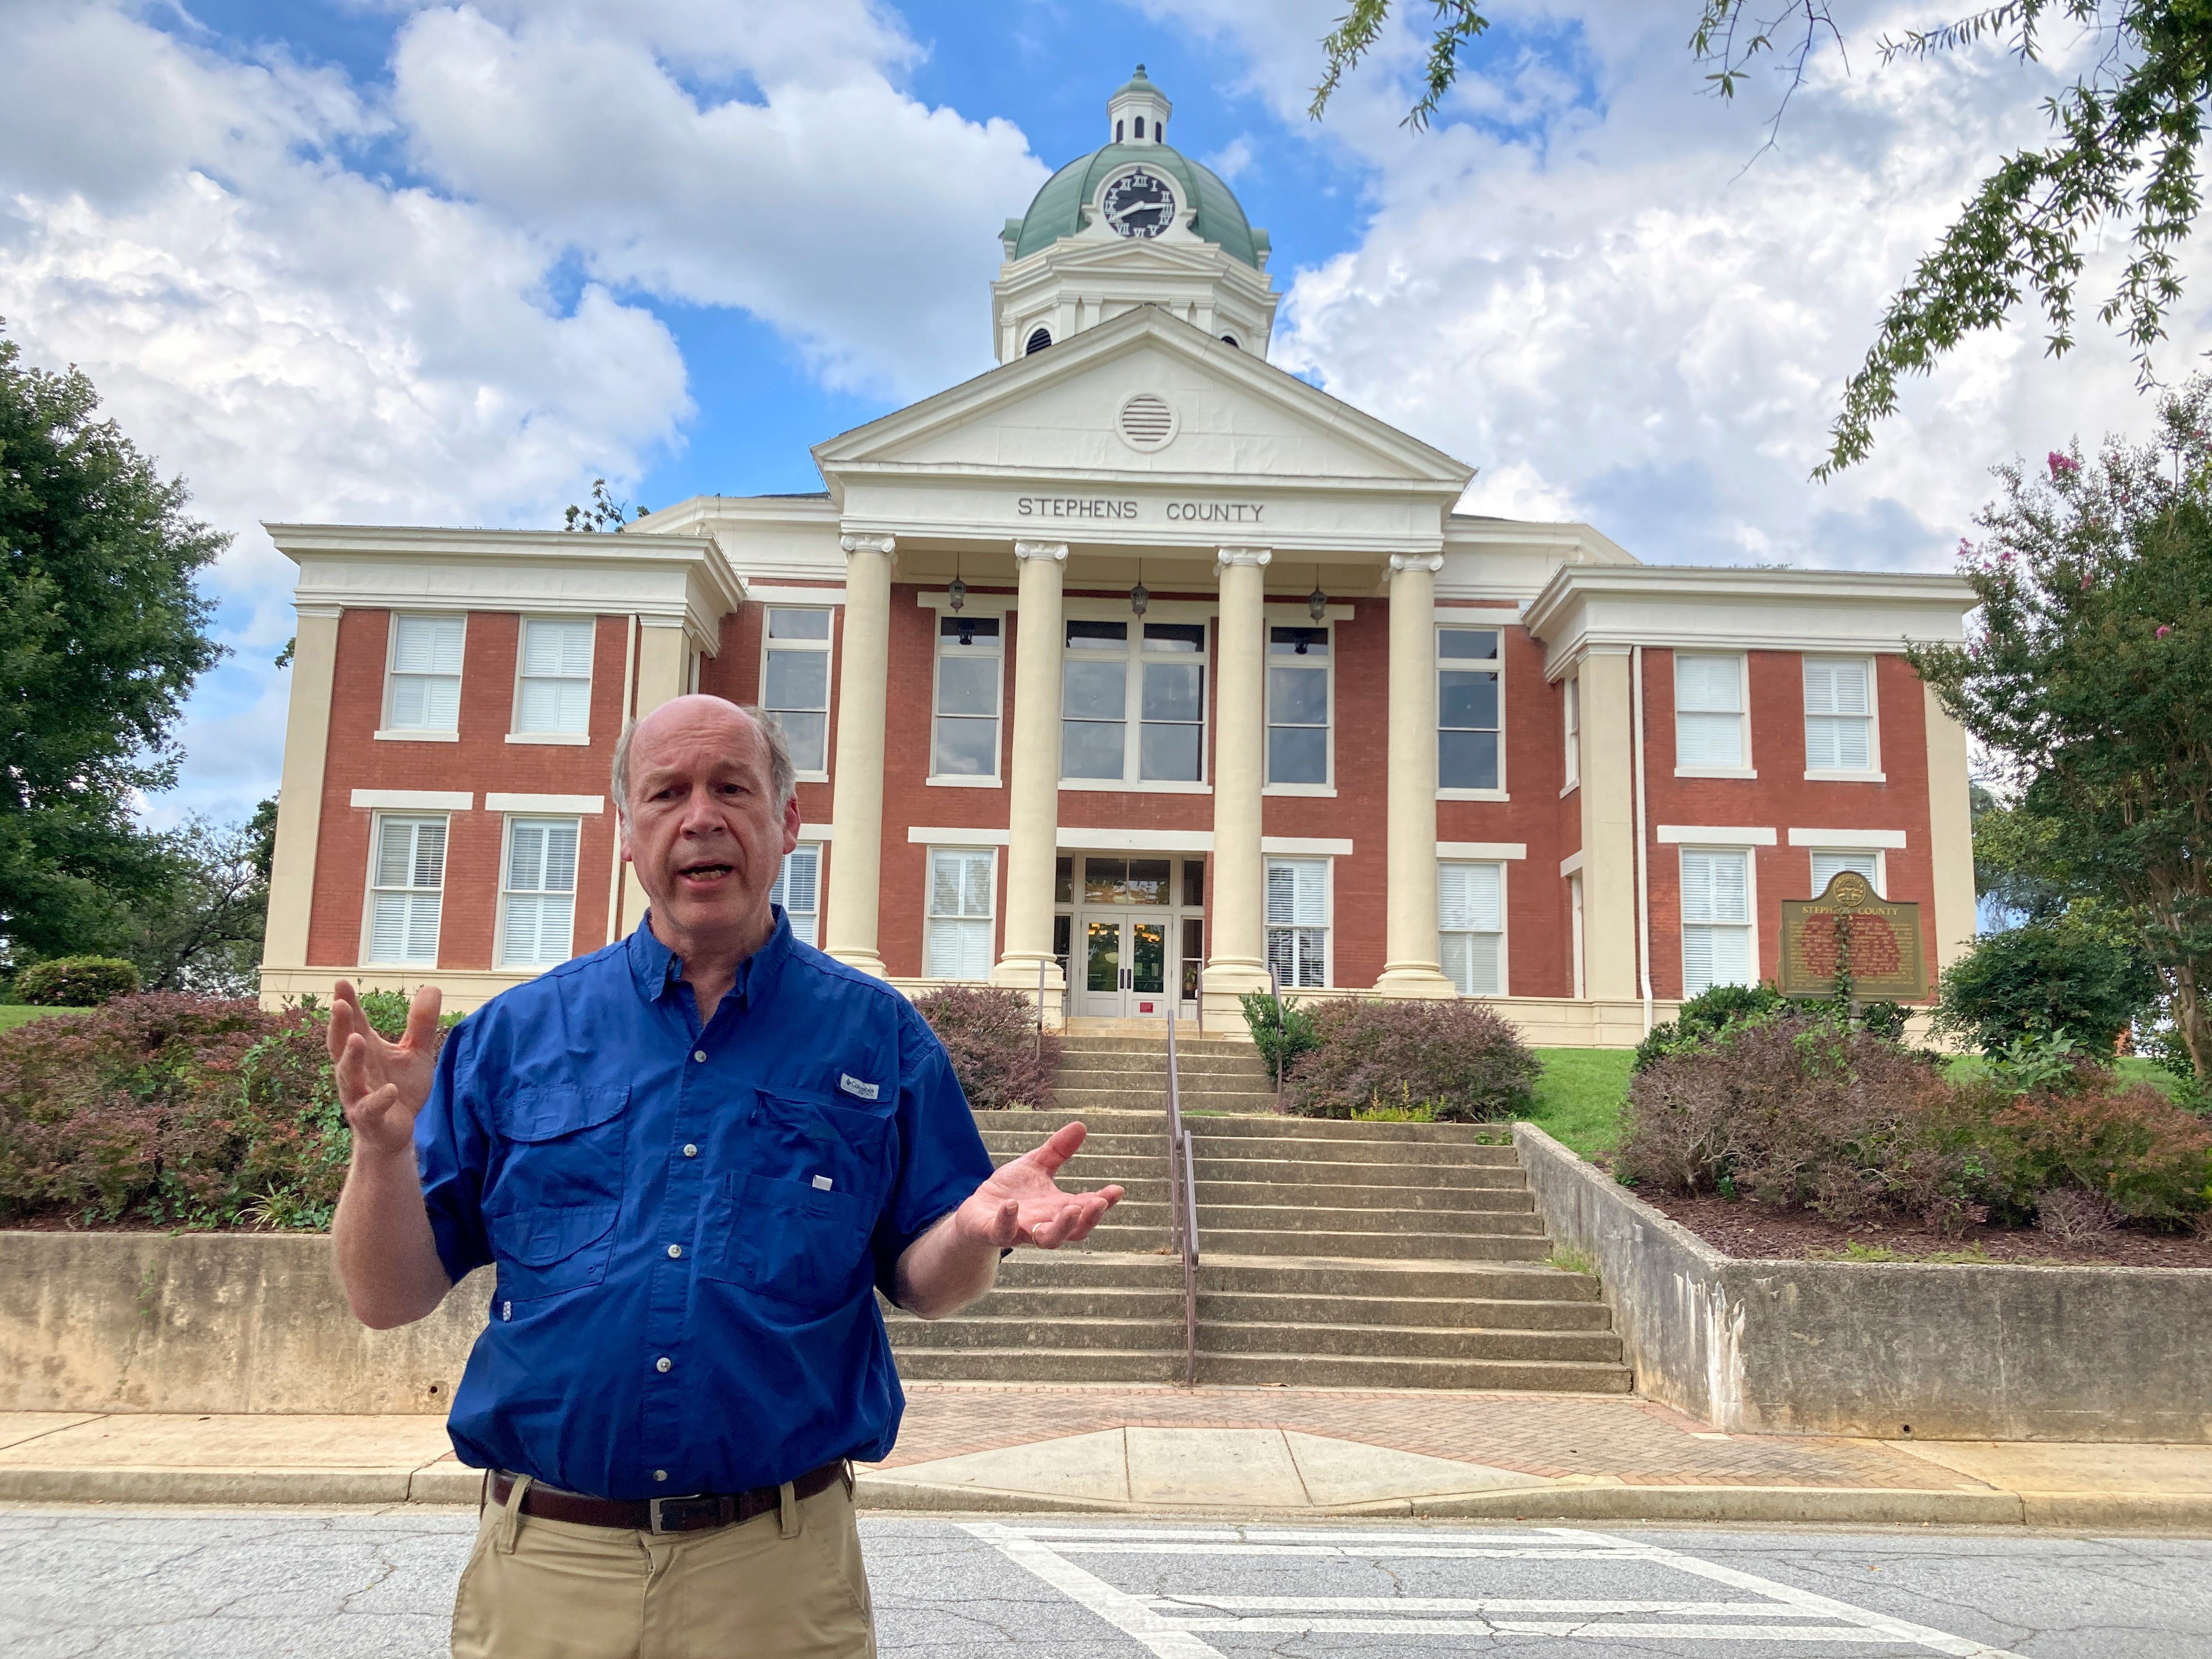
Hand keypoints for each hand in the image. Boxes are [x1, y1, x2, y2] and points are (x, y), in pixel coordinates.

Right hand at [327, 981, 442, 1161]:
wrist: (398, 1132)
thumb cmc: (401, 1088)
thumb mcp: (416, 1053)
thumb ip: (421, 1024)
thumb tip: (432, 987)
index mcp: (366, 1052)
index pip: (354, 1024)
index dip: (347, 1004)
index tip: (341, 982)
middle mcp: (356, 1071)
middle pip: (341, 1045)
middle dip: (339, 1026)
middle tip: (338, 1004)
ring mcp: (359, 1095)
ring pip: (348, 1076)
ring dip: (351, 1058)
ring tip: (357, 1039)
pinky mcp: (369, 1119)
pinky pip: (370, 1109)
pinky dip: (379, 1099)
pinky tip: (390, 1089)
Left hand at [951, 1121, 1123, 1249]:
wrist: (976, 1212)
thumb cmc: (1011, 1192)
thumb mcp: (1036, 1166)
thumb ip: (1057, 1150)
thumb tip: (1081, 1125)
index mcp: (1057, 1209)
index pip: (1086, 1209)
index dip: (1103, 1202)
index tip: (1117, 1190)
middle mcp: (1044, 1224)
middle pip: (1073, 1232)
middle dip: (1088, 1218)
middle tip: (1099, 1202)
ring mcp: (1021, 1231)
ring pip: (1046, 1239)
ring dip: (1061, 1226)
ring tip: (1071, 1208)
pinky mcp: (994, 1232)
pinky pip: (1003, 1232)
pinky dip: (1008, 1219)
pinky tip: (1012, 1204)